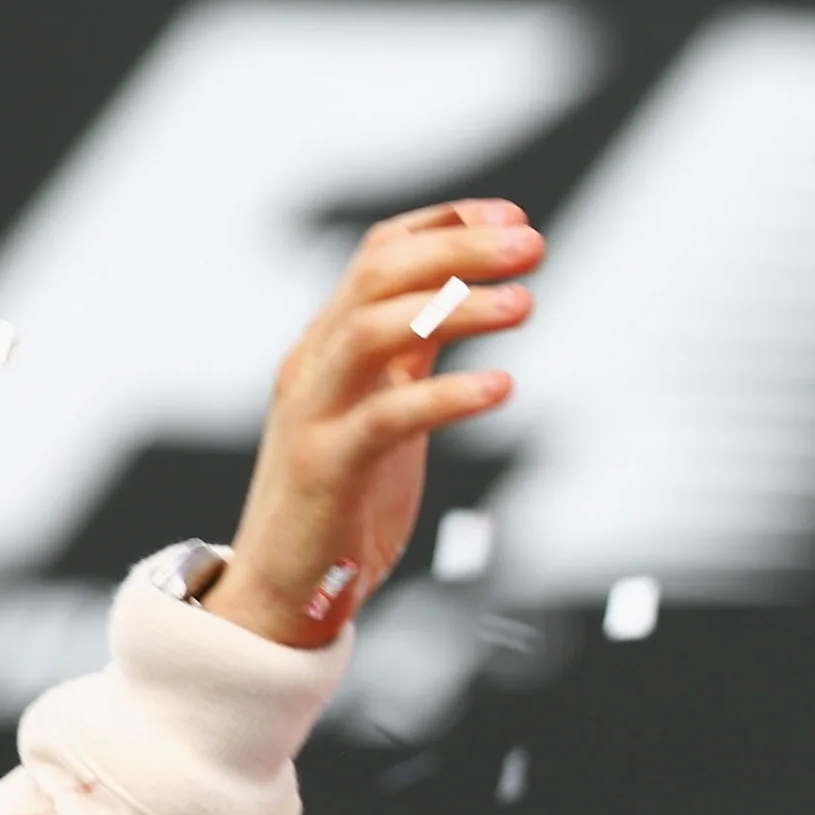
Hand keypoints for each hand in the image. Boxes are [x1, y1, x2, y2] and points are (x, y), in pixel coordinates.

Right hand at [204, 201, 543, 648]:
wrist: (281, 594)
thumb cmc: (343, 500)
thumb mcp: (385, 408)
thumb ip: (417, 355)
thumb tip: (476, 296)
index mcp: (329, 345)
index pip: (379, 254)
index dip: (446, 225)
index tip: (515, 220)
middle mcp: (314, 365)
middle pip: (378, 275)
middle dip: (458, 249)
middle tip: (532, 245)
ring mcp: (314, 414)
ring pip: (374, 331)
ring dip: (456, 308)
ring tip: (527, 303)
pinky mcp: (326, 469)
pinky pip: (386, 417)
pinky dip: (447, 396)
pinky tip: (503, 388)